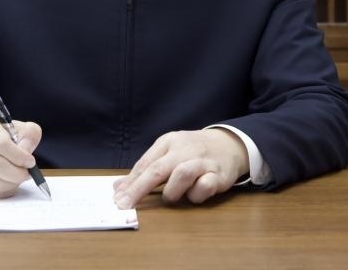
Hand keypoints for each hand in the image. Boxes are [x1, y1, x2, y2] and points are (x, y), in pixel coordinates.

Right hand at [0, 116, 42, 197]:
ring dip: (10, 183)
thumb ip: (29, 135)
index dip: (19, 156)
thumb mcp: (21, 129)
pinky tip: (8, 182)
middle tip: (26, 174)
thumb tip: (26, 151)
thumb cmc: (6, 138)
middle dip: (17, 173)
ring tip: (17, 177)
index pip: (2, 144)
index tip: (30, 162)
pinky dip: (2, 190)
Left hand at [112, 128, 247, 208]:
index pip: (145, 164)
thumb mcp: (168, 153)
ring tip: (171, 197)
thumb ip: (145, 170)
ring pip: (182, 174)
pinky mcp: (219, 175)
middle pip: (158, 169)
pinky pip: (204, 187)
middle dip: (138, 189)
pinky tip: (195, 194)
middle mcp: (184, 150)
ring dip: (172, 191)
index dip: (130, 183)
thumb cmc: (192, 151)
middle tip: (125, 205)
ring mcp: (202, 161)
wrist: (229, 144)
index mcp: (168, 142)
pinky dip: (196, 194)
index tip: (117, 199)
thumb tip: (118, 188)